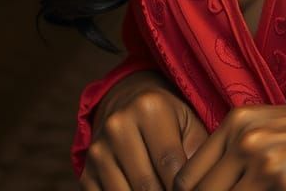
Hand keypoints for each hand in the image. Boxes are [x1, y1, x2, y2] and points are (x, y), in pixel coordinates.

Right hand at [81, 71, 208, 190]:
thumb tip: (200, 184)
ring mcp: (98, 150)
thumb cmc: (168, 118)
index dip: (183, 187)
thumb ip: (198, 151)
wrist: (128, 104)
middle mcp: (118, 126)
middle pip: (146, 184)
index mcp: (148, 107)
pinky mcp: (86, 171)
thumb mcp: (189, 122)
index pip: (169, 162)